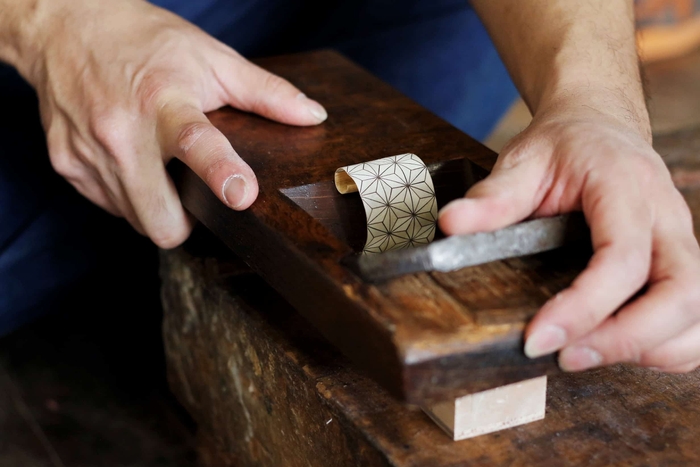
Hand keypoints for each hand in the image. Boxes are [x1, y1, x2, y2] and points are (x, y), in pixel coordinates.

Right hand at [20, 0, 326, 247]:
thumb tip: (314, 116)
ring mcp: (88, 153)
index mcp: (165, 101)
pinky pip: (110, 207)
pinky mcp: (66, 166)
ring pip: (136, 220)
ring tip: (159, 169)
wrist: (66, 25)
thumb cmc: (145, 41)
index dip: (220, 171)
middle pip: (161, 218)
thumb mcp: (212, 58)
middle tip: (194, 196)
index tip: (242, 194)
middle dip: (185, 222)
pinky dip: (127, 195)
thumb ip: (266, 91)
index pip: (194, 142)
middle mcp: (121, 131)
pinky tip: (131, 163)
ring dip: (155, 207)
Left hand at [439, 98, 699, 372]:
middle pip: (682, 292)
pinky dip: (665, 346)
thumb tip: (451, 224)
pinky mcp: (680, 261)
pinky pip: (694, 318)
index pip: (622, 256)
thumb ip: (493, 196)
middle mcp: (666, 216)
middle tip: (566, 357)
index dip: (584, 306)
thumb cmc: (564, 146)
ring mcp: (680, 240)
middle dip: (626, 338)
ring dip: (650, 348)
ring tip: (585, 356)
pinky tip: (617, 348)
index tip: (538, 337)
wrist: (600, 127)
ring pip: (697, 311)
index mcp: (625, 186)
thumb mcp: (522, 160)